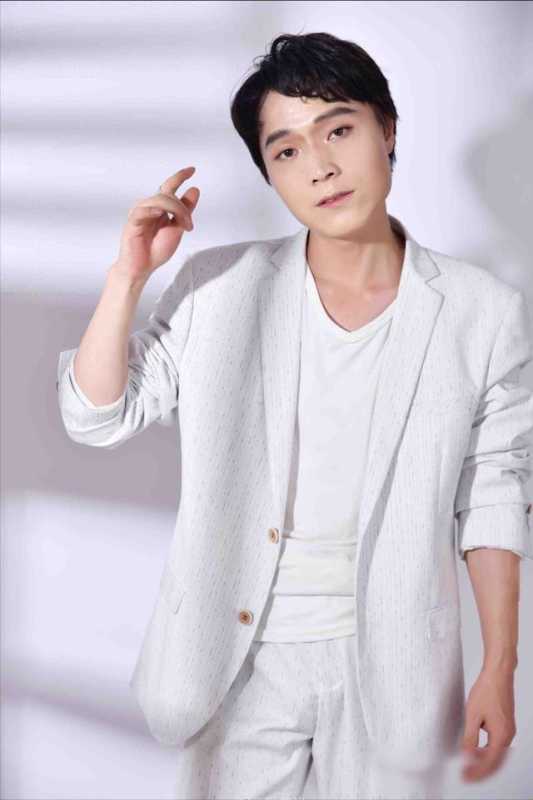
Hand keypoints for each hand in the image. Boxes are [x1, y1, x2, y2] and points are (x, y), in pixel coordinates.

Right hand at [112, 166, 199, 283]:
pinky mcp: (132, 222)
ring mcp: (139, 213)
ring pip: (159, 200)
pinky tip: (159, 213)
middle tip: (189, 225)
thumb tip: (195, 189)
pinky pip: (142, 211)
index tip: (192, 169)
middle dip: (183, 208)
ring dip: (175, 211)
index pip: (169, 187)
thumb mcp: (177, 228)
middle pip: (168, 195)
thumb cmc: (156, 249)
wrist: (142, 267)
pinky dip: (152, 211)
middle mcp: (149, 206)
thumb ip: (185, 210)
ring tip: (182, 226)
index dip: (180, 176)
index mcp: (159, 207)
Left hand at [461, 665, 515, 781]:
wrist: (498, 674)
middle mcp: (508, 735)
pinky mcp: (505, 723)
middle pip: (496, 762)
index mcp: (501, 736)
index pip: (489, 763)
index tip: (465, 776)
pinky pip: (497, 744)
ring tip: (469, 764)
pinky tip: (476, 748)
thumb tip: (467, 755)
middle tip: (466, 775)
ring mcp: (508, 730)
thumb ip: (470, 737)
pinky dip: (487, 750)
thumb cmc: (486, 690)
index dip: (476, 772)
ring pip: (497, 753)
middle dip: (481, 770)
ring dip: (484, 761)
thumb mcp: (472, 715)